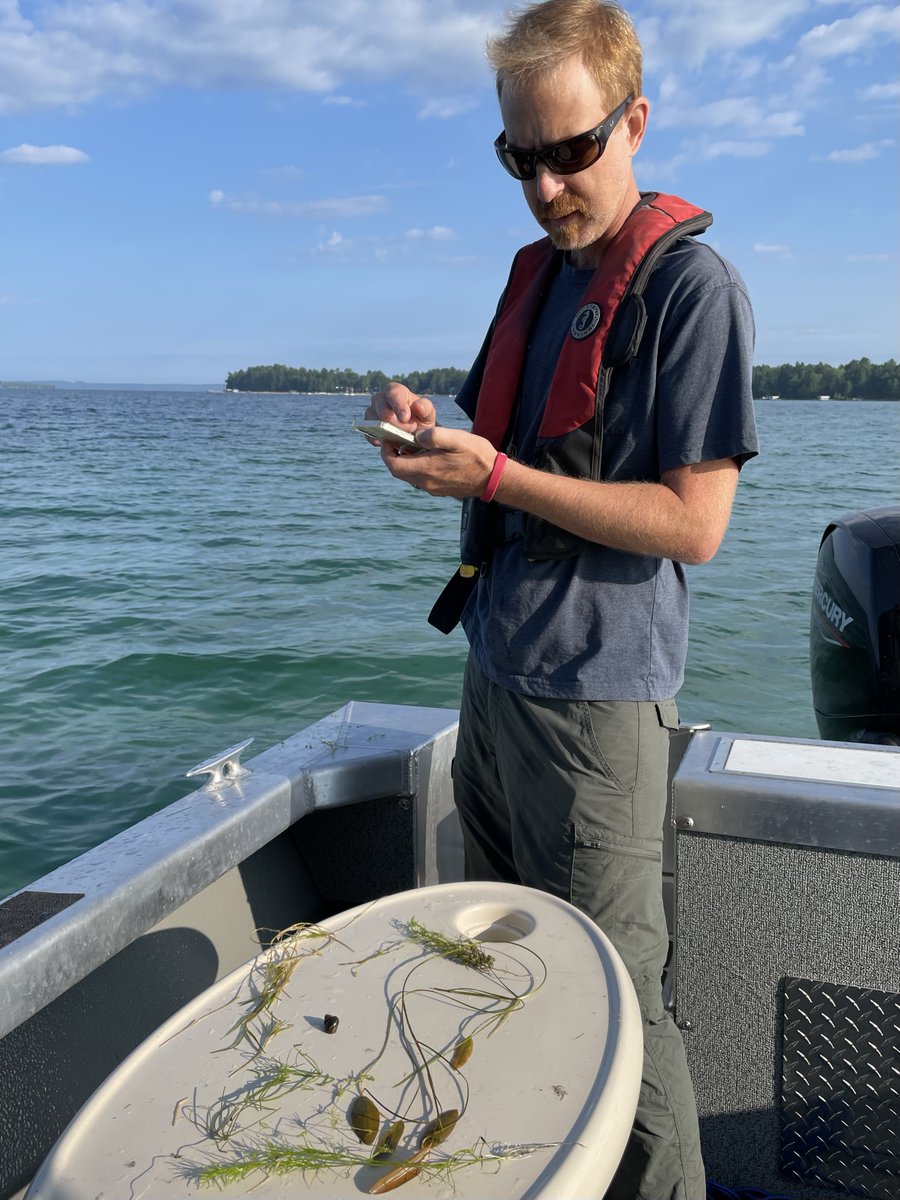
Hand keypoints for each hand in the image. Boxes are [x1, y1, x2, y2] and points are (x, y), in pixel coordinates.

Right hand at [364, 381, 435, 433]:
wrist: (414, 434)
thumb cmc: (421, 420)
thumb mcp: (428, 415)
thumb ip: (426, 408)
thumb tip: (417, 406)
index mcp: (397, 392)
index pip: (394, 393)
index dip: (398, 404)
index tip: (405, 418)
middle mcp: (381, 399)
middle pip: (379, 403)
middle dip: (392, 418)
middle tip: (407, 429)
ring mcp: (372, 412)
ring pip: (371, 416)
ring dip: (383, 428)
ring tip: (398, 437)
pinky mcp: (368, 426)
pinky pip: (367, 430)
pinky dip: (373, 436)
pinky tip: (382, 442)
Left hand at [382, 424, 497, 498]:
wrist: (494, 477)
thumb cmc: (477, 456)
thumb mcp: (456, 439)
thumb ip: (434, 435)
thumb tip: (416, 435)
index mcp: (426, 469)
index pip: (393, 464)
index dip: (386, 451)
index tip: (389, 438)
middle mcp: (426, 482)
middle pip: (399, 471)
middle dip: (394, 455)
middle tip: (398, 439)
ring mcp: (433, 488)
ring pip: (409, 475)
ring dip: (406, 461)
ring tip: (413, 444)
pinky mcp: (440, 489)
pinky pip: (420, 478)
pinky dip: (417, 466)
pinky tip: (428, 455)